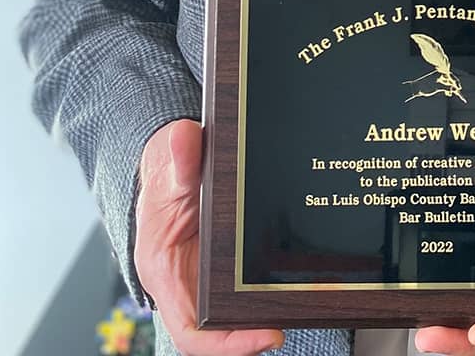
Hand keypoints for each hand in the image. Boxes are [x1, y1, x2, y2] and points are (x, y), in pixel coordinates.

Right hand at [134, 119, 283, 355]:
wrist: (173, 163)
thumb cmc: (165, 173)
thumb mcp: (169, 166)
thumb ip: (179, 159)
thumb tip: (184, 138)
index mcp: (164, 271)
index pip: (191, 330)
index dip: (227, 342)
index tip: (266, 337)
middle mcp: (187, 283)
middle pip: (221, 326)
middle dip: (256, 331)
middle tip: (292, 323)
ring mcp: (208, 277)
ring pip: (238, 309)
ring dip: (268, 310)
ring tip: (309, 300)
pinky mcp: (227, 264)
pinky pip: (249, 284)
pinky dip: (272, 287)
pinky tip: (302, 278)